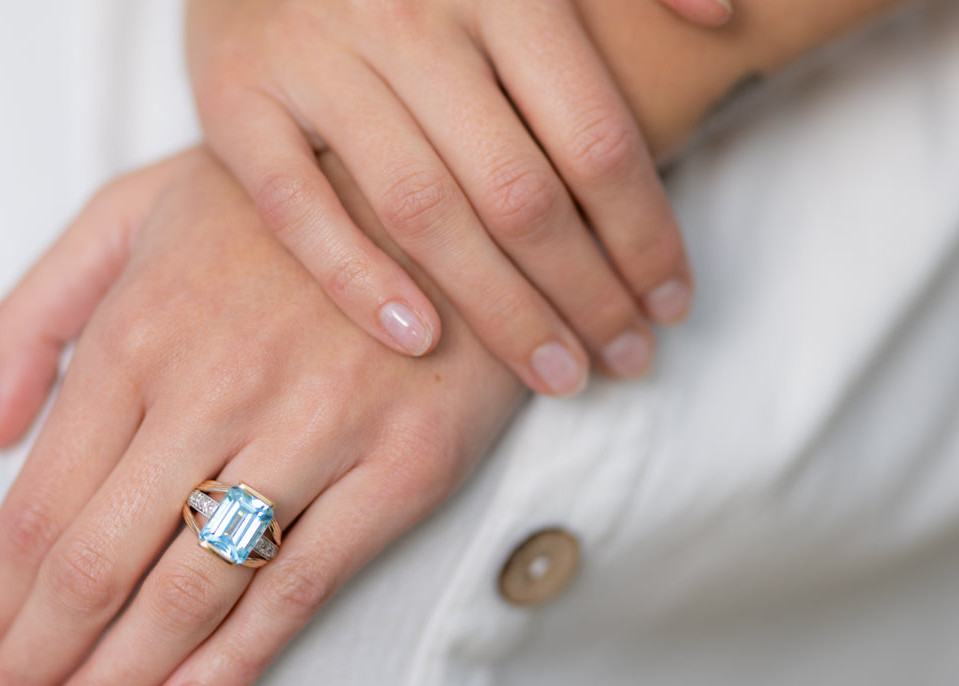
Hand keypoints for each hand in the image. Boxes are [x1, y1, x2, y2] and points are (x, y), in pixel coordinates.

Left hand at [0, 147, 521, 685]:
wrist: (449, 188)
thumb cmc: (284, 204)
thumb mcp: (137, 209)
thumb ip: (38, 307)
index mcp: (140, 330)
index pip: (37, 503)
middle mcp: (213, 387)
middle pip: (94, 562)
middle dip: (33, 662)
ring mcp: (314, 430)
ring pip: (190, 588)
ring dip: (113, 681)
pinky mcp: (400, 466)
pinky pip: (304, 583)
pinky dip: (236, 660)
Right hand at [187, 0, 723, 394]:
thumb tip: (723, 16)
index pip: (593, 138)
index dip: (644, 234)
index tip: (673, 303)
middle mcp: (410, 17)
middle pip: (520, 194)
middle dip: (588, 294)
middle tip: (628, 361)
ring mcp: (316, 59)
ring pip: (424, 214)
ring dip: (501, 312)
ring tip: (558, 376)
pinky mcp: (235, 100)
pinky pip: (299, 209)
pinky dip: (357, 280)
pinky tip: (420, 343)